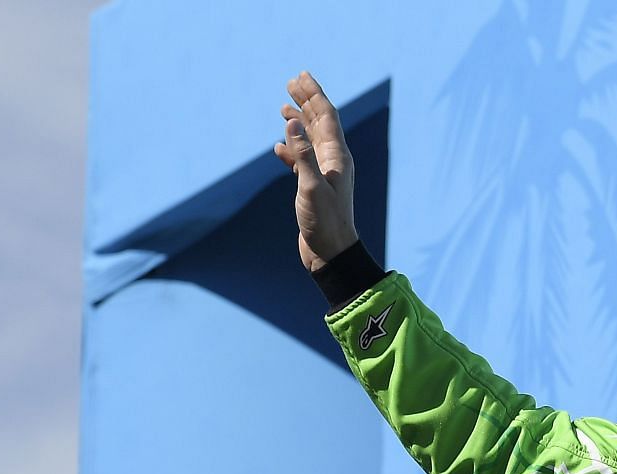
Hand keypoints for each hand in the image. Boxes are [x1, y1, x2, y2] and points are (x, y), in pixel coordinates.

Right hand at [272, 71, 358, 271]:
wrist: (331, 254)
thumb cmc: (325, 224)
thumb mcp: (311, 187)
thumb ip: (303, 154)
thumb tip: (292, 121)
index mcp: (337, 158)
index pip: (326, 117)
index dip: (314, 94)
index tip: (300, 76)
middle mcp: (333, 162)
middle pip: (320, 123)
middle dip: (306, 101)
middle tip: (291, 82)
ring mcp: (324, 175)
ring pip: (311, 140)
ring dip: (299, 122)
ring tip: (284, 106)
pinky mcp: (313, 189)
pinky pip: (303, 162)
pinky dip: (291, 150)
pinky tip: (279, 147)